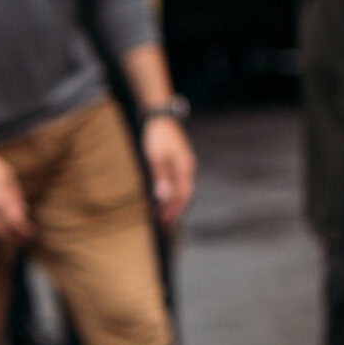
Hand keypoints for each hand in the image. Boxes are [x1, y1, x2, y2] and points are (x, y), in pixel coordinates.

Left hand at [141, 114, 195, 229]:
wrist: (159, 117)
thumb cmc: (157, 136)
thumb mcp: (155, 157)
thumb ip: (161, 177)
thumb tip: (164, 198)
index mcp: (185, 168)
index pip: (183, 196)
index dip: (175, 211)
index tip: (166, 224)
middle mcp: (187, 168)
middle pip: (184, 196)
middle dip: (174, 212)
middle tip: (163, 227)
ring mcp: (183, 165)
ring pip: (180, 190)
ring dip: (170, 204)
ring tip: (159, 217)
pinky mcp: (176, 163)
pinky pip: (175, 183)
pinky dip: (169, 194)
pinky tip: (159, 200)